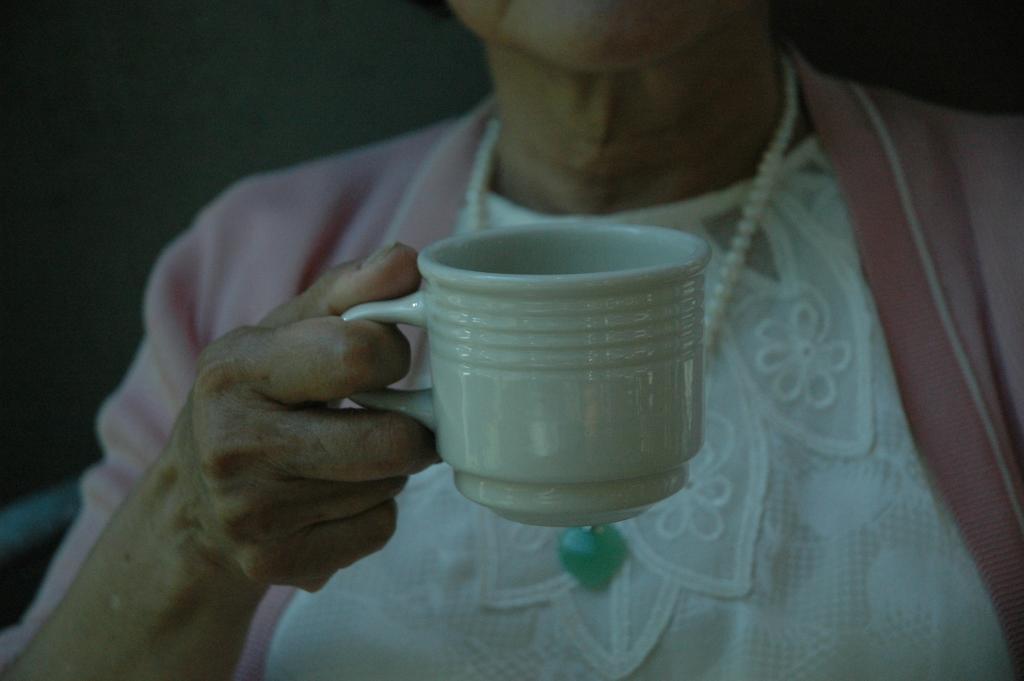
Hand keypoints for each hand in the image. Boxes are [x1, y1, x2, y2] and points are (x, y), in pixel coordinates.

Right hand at [165, 242, 436, 591]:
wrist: (193, 502)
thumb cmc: (256, 397)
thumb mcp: (286, 332)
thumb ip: (351, 291)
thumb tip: (409, 260)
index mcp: (233, 369)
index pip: (356, 354)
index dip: (392, 354)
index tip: (384, 359)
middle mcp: (233, 444)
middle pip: (390, 443)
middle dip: (409, 428)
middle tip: (391, 417)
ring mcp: (251, 514)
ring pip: (389, 486)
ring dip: (387, 468)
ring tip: (347, 454)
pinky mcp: (274, 564)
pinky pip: (378, 529)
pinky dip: (373, 511)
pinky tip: (334, 496)